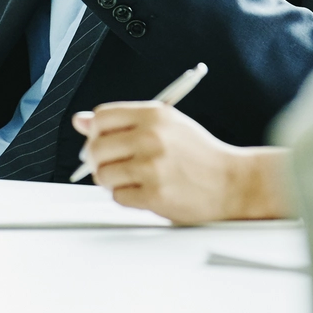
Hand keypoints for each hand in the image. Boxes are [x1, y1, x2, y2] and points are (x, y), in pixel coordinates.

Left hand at [73, 103, 293, 223]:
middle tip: (111, 166)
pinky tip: (143, 191)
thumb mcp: (166, 125)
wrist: (232, 182)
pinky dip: (125, 197)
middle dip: (96, 160)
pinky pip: (117, 197)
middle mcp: (151, 138)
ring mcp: (152, 167)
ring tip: (131, 180)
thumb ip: (123, 121)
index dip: (95, 131)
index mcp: (154, 115)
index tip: (102, 141)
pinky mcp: (154, 195)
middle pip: (95, 147)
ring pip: (103, 175)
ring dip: (111, 181)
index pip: (101, 117)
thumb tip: (80, 120)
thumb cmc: (199, 154)